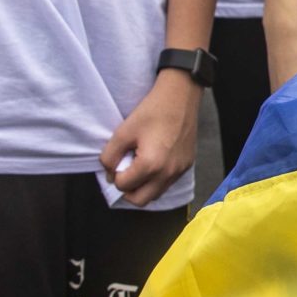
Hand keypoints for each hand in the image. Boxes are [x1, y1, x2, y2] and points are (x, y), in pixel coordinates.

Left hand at [102, 72, 200, 207]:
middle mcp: (167, 174)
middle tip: (123, 173)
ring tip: (138, 168)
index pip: (123, 186)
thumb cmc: (153, 110)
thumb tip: (109, 172)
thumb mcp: (123, 131)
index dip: (114, 175)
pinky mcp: (187, 166)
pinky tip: (153, 162)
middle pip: (140, 200)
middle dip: (127, 190)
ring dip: (143, 187)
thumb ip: (109, 156)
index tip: (116, 161)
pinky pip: (168, 183)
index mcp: (151, 166)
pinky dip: (156, 180)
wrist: (181, 96)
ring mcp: (179, 171)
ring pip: (155, 194)